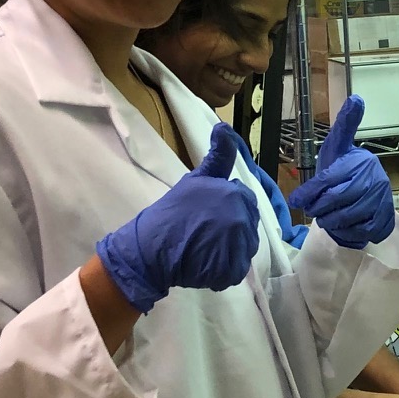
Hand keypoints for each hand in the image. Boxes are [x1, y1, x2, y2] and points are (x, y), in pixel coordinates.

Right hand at [95, 123, 260, 312]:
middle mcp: (243, 220)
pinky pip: (236, 268)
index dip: (227, 206)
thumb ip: (217, 157)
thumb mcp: (195, 179)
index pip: (245, 200)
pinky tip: (205, 261)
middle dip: (231, 226)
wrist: (151, 248)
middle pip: (247, 223)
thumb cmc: (171, 212)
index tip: (208, 213)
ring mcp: (239, 247)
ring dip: (230, 247)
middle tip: (204, 230)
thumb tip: (224, 127)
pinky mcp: (232, 270)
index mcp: (236, 196)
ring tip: (205, 246)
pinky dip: (224, 268)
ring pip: (245, 245)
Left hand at [290, 96, 395, 248]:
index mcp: (360, 161)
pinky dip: (347, 230)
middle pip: (335, 199)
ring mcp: (381, 200)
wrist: (368, 195)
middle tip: (312, 209)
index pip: (329, 179)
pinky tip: (344, 223)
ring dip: (330, 220)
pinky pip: (358, 230)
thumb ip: (344, 126)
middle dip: (319, 207)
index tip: (296, 201)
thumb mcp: (339, 147)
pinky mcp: (384, 219)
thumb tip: (357, 97)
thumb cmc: (345, 170)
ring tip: (327, 215)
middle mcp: (374, 179)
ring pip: (345, 217)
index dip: (310, 192)